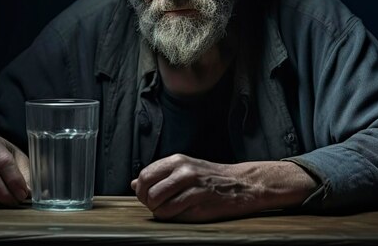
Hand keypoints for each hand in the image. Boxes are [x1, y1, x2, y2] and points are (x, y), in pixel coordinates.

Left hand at [131, 154, 317, 221]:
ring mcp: (192, 186)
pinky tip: (183, 213)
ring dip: (160, 212)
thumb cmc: (211, 178)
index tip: (150, 197)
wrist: (242, 184)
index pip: (145, 175)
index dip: (142, 191)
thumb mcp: (185, 169)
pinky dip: (172, 217)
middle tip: (159, 206)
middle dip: (149, 203)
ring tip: (172, 210)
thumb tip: (134, 183)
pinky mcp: (200, 202)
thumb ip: (160, 175)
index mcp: (177, 160)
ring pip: (158, 204)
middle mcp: (183, 170)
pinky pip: (172, 214)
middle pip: (148, 191)